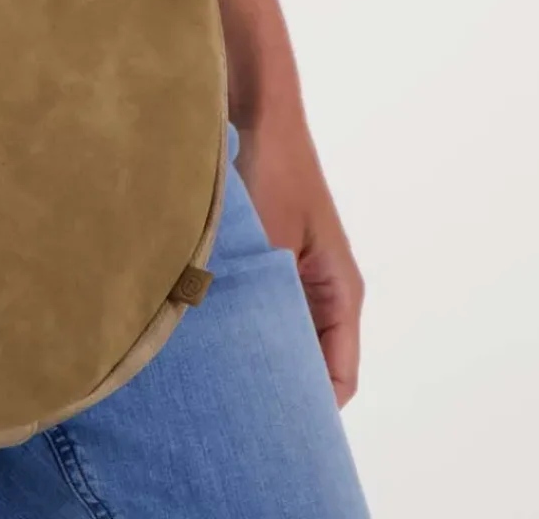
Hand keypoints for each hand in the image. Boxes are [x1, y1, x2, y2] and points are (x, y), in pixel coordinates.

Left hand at [234, 107, 365, 407]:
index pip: (338, 381)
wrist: (252, 103)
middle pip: (307, 365)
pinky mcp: (264, 258)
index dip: (308, 413)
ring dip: (249, 354)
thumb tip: (248, 368)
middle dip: (274, 390)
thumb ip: (266, 305)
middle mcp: (322, 290)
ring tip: (211, 380)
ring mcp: (292, 274)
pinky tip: (198, 332)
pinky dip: (233, 324)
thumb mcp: (270, 243)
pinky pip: (255, 309)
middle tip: (230, 418)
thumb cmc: (270, 166)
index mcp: (339, 293)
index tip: (271, 436)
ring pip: (277, 338)